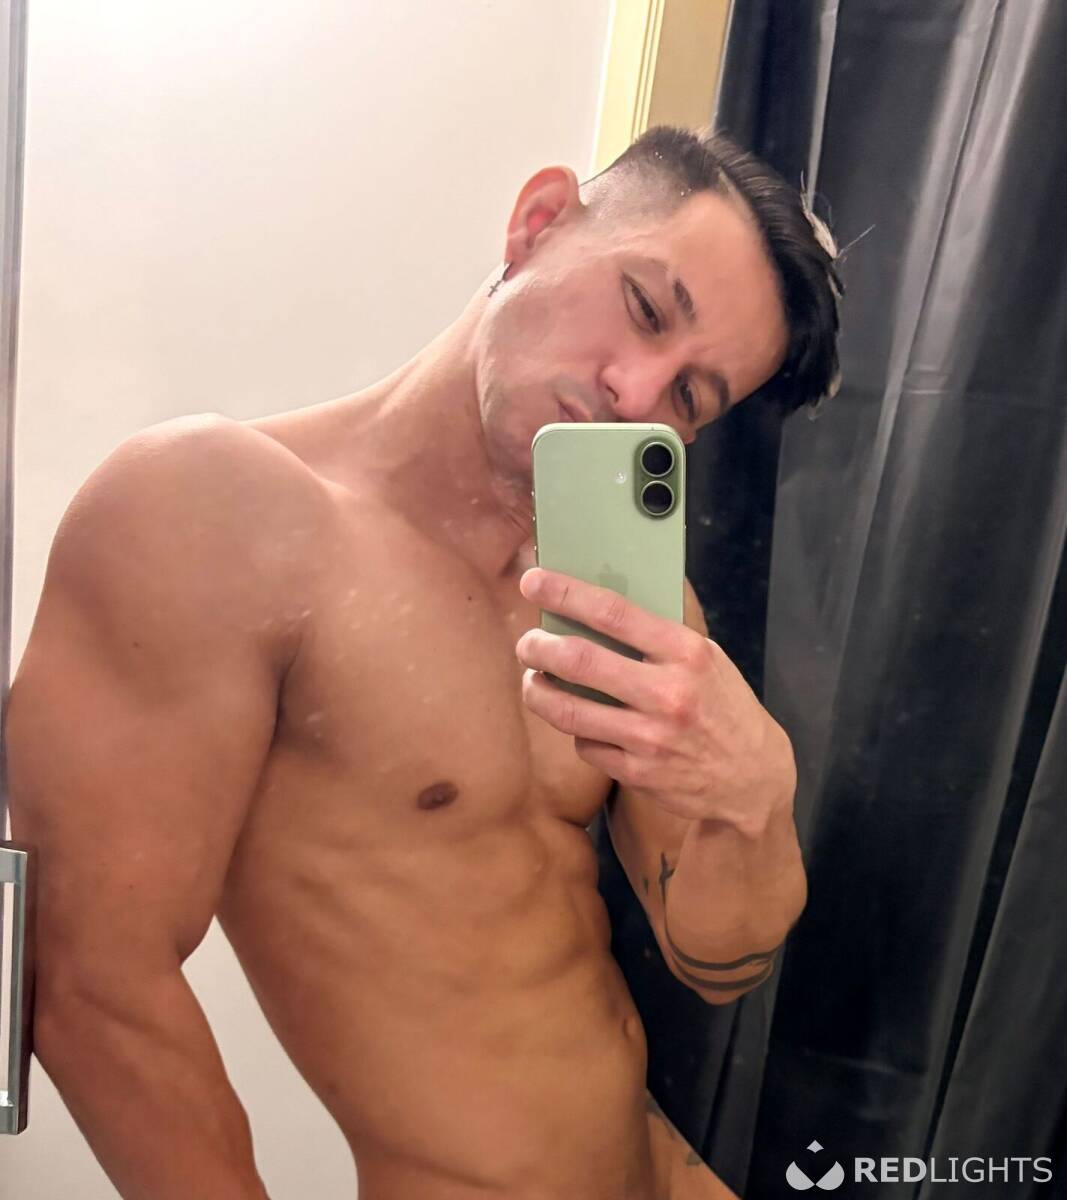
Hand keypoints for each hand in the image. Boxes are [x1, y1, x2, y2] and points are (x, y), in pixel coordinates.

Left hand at [515, 568, 796, 832]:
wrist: (752, 777)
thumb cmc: (722, 707)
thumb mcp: (706, 659)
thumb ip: (657, 637)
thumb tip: (594, 608)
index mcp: (686, 653)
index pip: (613, 612)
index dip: (565, 593)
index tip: (534, 581)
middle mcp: (668, 693)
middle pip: (578, 660)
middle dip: (538, 647)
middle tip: (527, 644)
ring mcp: (651, 737)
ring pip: (568, 709)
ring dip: (538, 692)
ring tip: (534, 682)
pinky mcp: (638, 773)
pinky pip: (585, 745)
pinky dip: (578, 731)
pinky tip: (583, 724)